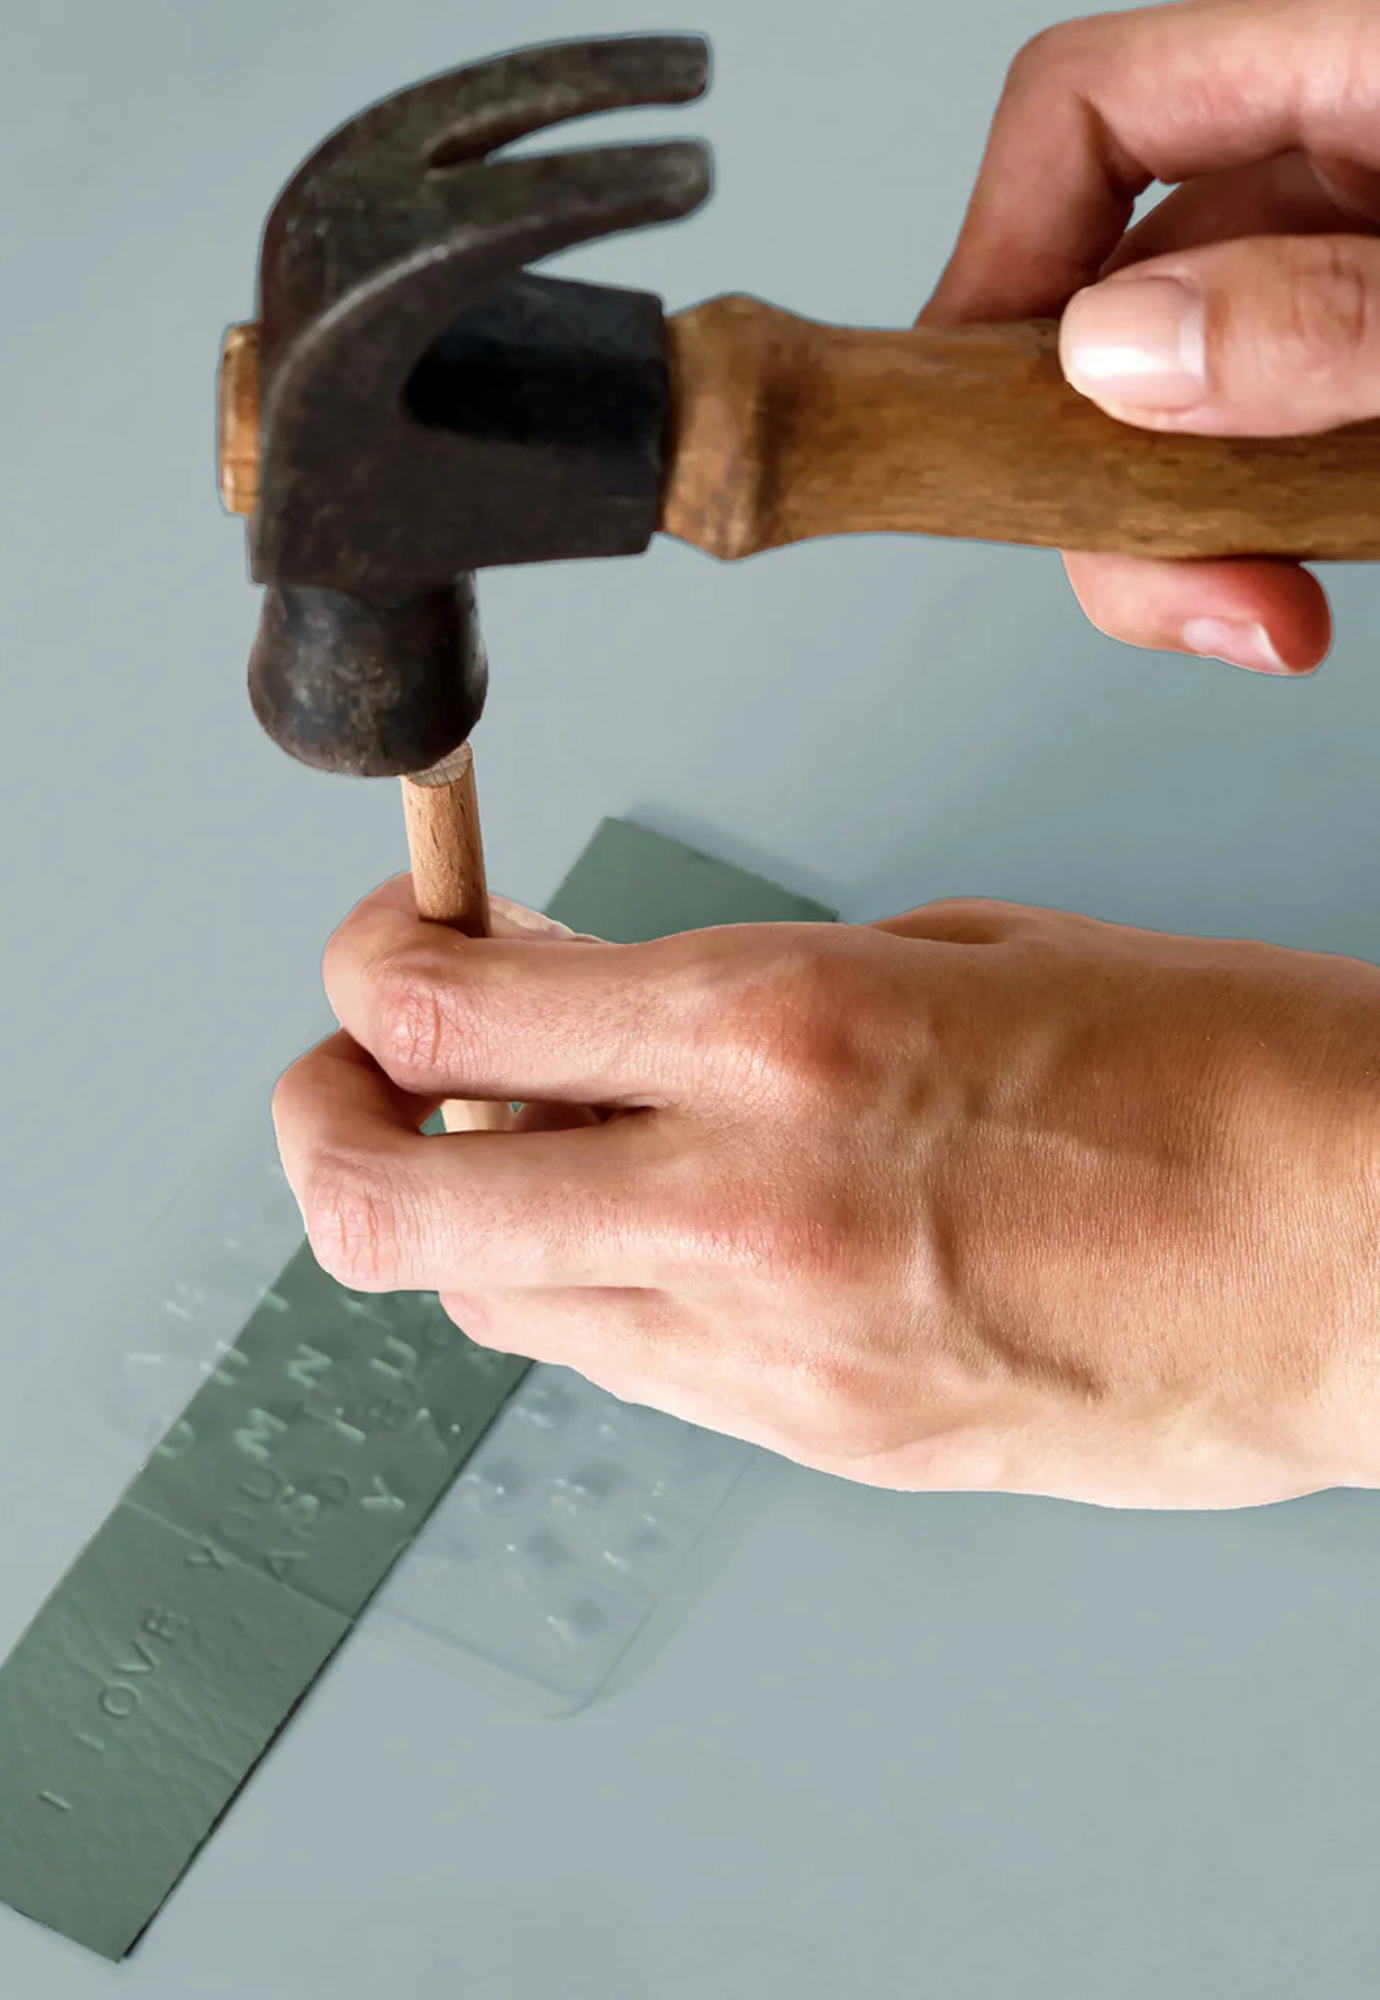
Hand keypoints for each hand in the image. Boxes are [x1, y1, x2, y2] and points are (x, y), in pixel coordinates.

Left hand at [273, 881, 1379, 1507]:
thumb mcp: (958, 952)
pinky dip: (586, 1289)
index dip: (372, 966)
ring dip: (464, 1208)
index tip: (391, 947)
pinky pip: (626, 1367)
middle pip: (392, 1200)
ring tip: (531, 1137)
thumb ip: (742, 989)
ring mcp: (776, 1351)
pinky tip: (653, 1223)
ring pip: (492, 1300)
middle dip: (330, 1120)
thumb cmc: (1229, 1077)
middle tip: (359, 1070)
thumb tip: (596, 1009)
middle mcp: (746, 1200)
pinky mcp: (826, 1444)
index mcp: (784, 1029)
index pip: (449, 1012)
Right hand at [919, 0, 1379, 676]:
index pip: (1087, 113)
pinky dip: (1260, 540)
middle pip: (1115, 293)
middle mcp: (1340, 170)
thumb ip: (1330, 310)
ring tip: (1273, 619)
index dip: (1000, 260)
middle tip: (1175, 591)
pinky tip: (1304, 594)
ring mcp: (1354, 273)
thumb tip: (1120, 356)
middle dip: (1104, 471)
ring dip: (1187, 537)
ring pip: (1180, 403)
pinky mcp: (1365, 371)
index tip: (983, 422)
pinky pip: (1264, 449)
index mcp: (1358, 67)